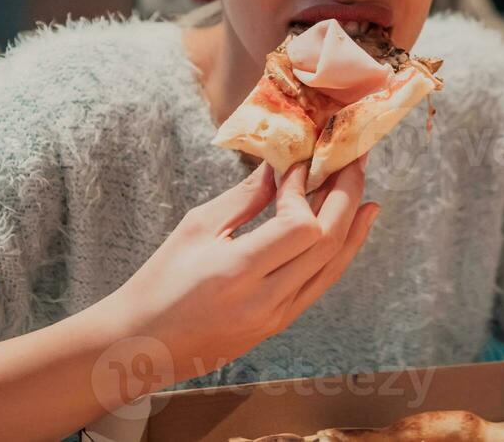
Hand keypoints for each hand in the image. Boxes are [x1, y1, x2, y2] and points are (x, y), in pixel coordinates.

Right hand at [93, 157, 378, 381]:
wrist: (142, 345)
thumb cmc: (160, 282)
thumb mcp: (196, 229)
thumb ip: (245, 197)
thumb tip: (282, 165)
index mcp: (237, 272)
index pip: (299, 227)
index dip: (306, 191)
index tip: (300, 164)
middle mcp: (266, 300)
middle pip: (328, 242)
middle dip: (346, 193)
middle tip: (352, 157)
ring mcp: (277, 317)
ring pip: (334, 264)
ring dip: (352, 220)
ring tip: (361, 183)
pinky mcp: (280, 324)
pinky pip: (322, 281)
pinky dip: (341, 249)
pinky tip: (351, 224)